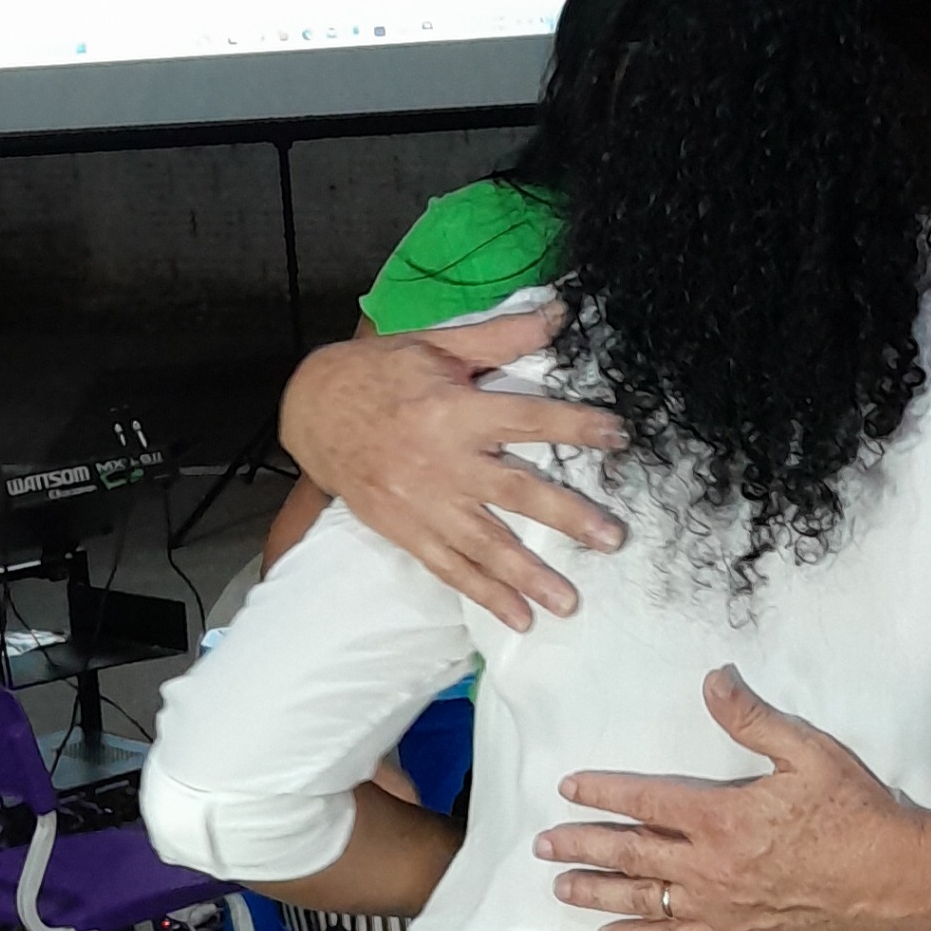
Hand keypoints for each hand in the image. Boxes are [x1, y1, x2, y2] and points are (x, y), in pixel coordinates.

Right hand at [278, 306, 627, 629]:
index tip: (618, 435)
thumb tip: (558, 312)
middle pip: (513, 491)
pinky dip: (484, 595)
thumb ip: (498, 336)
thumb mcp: (436, 344)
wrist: (312, 412)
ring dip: (528, 575)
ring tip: (569, 601)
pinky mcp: (408, 531)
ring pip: (485, 543)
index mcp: (454, 409)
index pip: (527, 418)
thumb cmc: (379, 374)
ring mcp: (424, 503)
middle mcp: (443, 461)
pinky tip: (520, 618)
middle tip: (610, 539)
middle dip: (565, 516)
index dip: (575, 425)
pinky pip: (451, 569)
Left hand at [536, 667, 927, 930]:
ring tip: (561, 886)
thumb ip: (752, 718)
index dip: (604, 793)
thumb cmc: (856, 813)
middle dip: (583, 846)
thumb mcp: (808, 752)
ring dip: (597, 892)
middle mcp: (711, 865)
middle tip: (544, 844)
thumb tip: (713, 680)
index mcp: (722, 815)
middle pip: (631, 854)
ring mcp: (720, 906)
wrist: (895, 879)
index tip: (570, 788)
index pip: (646, 801)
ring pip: (643, 900)